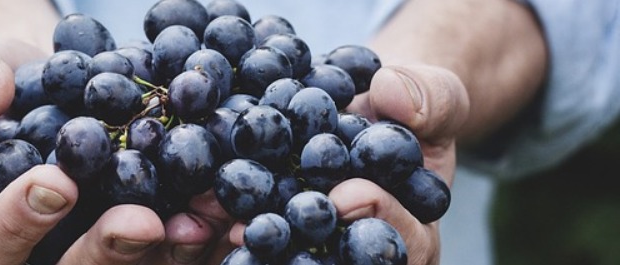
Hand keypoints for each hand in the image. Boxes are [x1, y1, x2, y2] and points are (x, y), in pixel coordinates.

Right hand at [0, 37, 236, 264]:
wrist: (52, 85)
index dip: (18, 220)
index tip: (55, 182)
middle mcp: (42, 255)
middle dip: (108, 251)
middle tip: (143, 222)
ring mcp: (98, 250)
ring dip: (171, 249)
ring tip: (206, 217)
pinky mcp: (150, 238)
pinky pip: (176, 251)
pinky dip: (208, 234)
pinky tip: (236, 210)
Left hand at [225, 63, 469, 264]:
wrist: (369, 110)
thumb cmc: (411, 108)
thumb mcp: (435, 95)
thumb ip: (429, 98)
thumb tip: (395, 94)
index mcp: (416, 232)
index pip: (406, 240)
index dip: (381, 219)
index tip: (349, 194)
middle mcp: (366, 251)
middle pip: (342, 260)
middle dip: (305, 243)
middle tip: (265, 228)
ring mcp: (323, 246)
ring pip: (296, 253)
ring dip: (260, 239)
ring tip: (226, 224)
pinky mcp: (284, 230)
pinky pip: (262, 233)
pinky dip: (236, 220)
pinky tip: (207, 210)